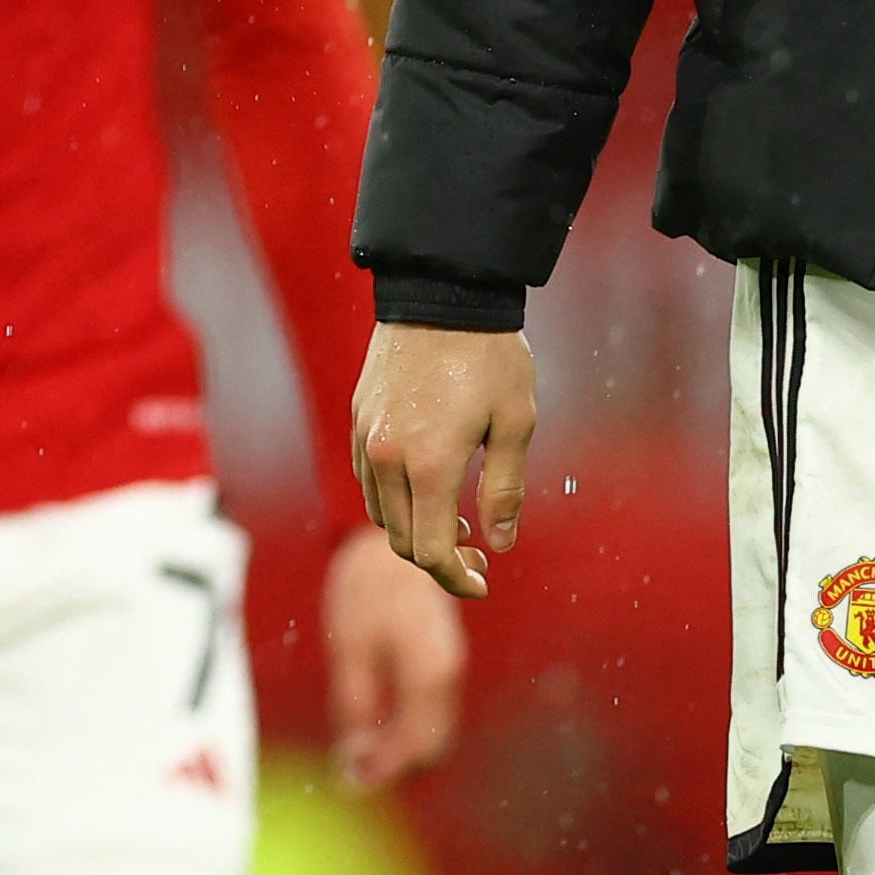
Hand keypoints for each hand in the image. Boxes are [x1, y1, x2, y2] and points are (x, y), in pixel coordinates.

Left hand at [323, 527, 468, 786]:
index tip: (348, 782)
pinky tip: (374, 718)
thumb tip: (353, 758)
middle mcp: (448, 674)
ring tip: (356, 748)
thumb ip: (355, 706)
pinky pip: (429, 706)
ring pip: (431, 728)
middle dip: (392, 764)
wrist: (393, 531)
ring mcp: (449, 663)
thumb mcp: (350, 648)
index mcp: (429, 675)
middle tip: (349, 770)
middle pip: (429, 745)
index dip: (382, 771)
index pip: (414, 747)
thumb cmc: (367, 586)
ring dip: (399, 745)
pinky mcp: (441, 655)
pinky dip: (405, 722)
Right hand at [353, 321, 535, 598]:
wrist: (442, 293)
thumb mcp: (515, 423)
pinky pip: (369, 479)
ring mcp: (366, 437)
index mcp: (429, 465)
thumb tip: (500, 544)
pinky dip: (394, 500)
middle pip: (401, 539)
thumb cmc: (490, 356)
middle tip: (477, 555)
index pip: (430, 551)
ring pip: (380, 512)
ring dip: (414, 530)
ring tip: (453, 519)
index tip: (483, 581)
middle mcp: (387, 457)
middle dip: (438, 560)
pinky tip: (426, 486)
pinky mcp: (359, 418)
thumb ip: (504, 490)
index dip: (456, 578)